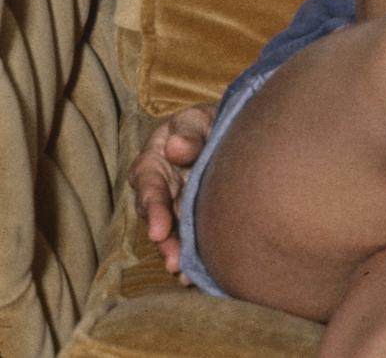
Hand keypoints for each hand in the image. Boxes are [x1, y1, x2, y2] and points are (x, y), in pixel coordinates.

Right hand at [129, 105, 214, 277]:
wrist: (227, 126)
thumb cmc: (206, 122)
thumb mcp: (197, 120)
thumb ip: (189, 132)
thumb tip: (176, 147)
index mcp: (154, 161)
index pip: (149, 186)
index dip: (154, 209)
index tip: (160, 230)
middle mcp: (159, 188)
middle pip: (157, 218)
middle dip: (164, 241)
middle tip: (174, 261)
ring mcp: (174, 204)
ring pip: (170, 232)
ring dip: (175, 253)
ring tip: (185, 272)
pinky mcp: (189, 216)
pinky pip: (187, 236)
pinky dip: (191, 254)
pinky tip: (196, 274)